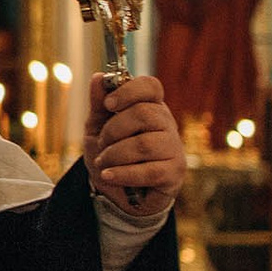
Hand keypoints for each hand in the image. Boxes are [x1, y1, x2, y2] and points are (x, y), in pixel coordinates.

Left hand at [84, 74, 183, 217]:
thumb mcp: (98, 128)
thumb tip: (98, 78)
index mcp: (150, 106)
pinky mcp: (174, 172)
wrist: (117, 192)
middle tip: (102, 143)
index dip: (129, 91)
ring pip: (145, 144)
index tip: (108, 104)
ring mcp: (173, 148)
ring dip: (115, 154)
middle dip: (113, 130)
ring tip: (103, 162)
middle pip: (144, 114)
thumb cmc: (111, 154)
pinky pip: (149, 171)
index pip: (151, 86)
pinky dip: (123, 174)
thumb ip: (99, 104)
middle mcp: (166, 124)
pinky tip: (108, 175)